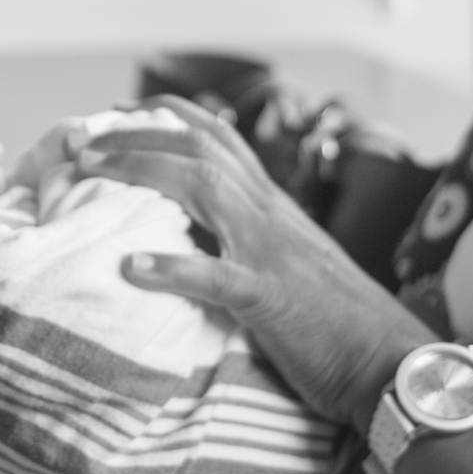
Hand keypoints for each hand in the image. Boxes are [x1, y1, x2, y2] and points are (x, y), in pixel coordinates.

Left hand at [77, 94, 429, 427]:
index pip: (218, 136)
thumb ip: (251, 241)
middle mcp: (270, 213)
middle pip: (198, 148)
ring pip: (204, 188)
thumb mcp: (290, 264)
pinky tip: (131, 265)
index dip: (164, 115)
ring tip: (90, 172)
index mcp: (272, 205)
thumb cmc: (339, 323)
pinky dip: (173, 267)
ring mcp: (272, 252)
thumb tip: (201, 235)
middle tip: (78, 139)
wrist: (393, 362)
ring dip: (141, 171)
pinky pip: (219, 276)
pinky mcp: (272, 299)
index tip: (116, 111)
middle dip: (133, 134)